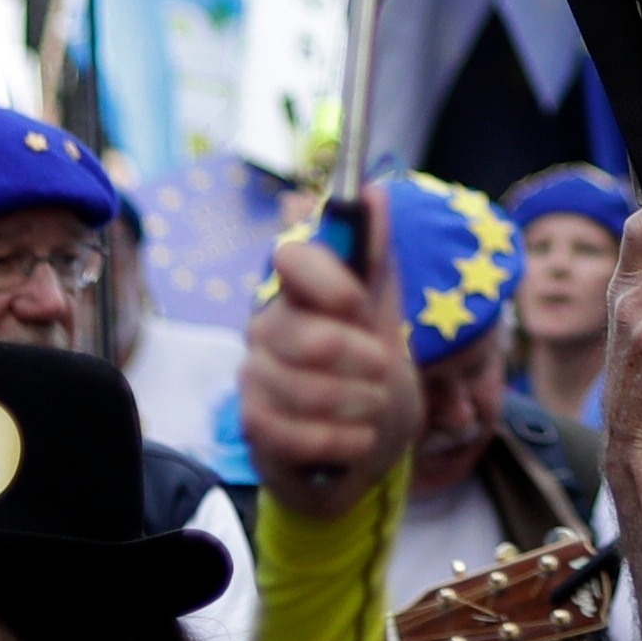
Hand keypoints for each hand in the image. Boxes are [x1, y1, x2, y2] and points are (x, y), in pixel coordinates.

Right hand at [239, 196, 423, 520]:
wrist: (366, 448)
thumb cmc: (373, 376)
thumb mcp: (387, 319)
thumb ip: (377, 261)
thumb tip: (373, 192)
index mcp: (299, 292)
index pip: (291, 258)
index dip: (330, 281)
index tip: (361, 306)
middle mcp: (267, 328)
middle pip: (305, 336)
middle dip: (362, 361)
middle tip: (383, 371)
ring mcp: (255, 377)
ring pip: (306, 389)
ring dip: (359, 405)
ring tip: (372, 407)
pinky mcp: (254, 426)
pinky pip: (297, 432)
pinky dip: (343, 440)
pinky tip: (356, 439)